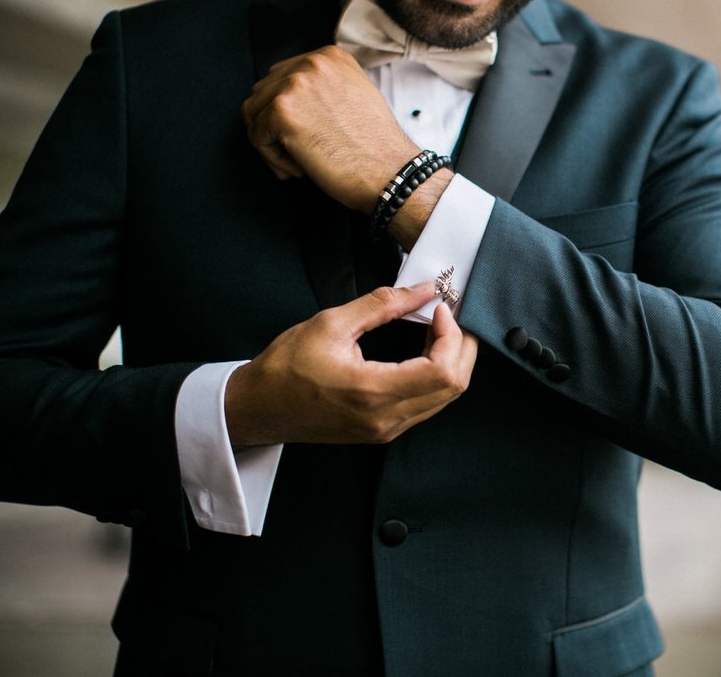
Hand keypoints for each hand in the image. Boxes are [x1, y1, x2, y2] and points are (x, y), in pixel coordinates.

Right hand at [225, 283, 476, 446]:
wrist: (258, 408)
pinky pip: (427, 405)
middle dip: (462, 347)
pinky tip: (427, 351)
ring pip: (444, 399)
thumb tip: (422, 289)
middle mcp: (385, 418)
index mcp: (372, 392)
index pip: (443, 371)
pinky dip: (437, 377)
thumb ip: (382, 304)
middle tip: (451, 316)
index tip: (440, 308)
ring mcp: (386, 430)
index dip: (452, 335)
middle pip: (453, 388)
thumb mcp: (331, 323)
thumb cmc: (285, 367)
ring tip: (440, 329)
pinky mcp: (382, 431)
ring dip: (452, 362)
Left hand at [241, 46, 418, 210]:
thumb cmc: (375, 146)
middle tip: (301, 153)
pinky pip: (256, 136)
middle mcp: (312, 63)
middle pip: (263, 92)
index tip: (305, 134)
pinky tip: (299, 168)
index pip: (283, 76)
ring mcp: (295, 84)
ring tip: (299, 162)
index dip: (289, 111)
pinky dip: (272, 159)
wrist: (390, 172)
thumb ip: (324, 87)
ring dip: (271, 142)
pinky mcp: (282, 112)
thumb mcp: (354, 95)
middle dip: (275, 126)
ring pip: (254, 113)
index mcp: (330, 56)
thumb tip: (289, 96)